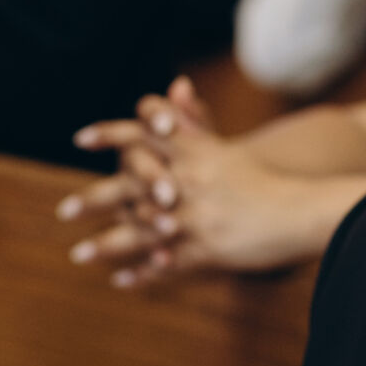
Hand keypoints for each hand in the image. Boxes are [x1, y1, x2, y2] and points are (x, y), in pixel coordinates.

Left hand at [55, 77, 323, 280]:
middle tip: (63, 211)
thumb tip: (176, 84)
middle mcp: (189, 183)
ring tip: (77, 255)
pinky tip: (120, 281)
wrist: (302, 209)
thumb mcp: (225, 148)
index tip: (79, 139)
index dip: (112, 135)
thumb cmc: (262, 179)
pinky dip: (143, 274)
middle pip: (131, 188)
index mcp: (193, 153)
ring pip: (142, 232)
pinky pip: (167, 265)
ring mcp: (197, 218)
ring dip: (107, 245)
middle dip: (94, 200)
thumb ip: (196, 120)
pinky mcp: (208, 250)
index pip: (144, 135)